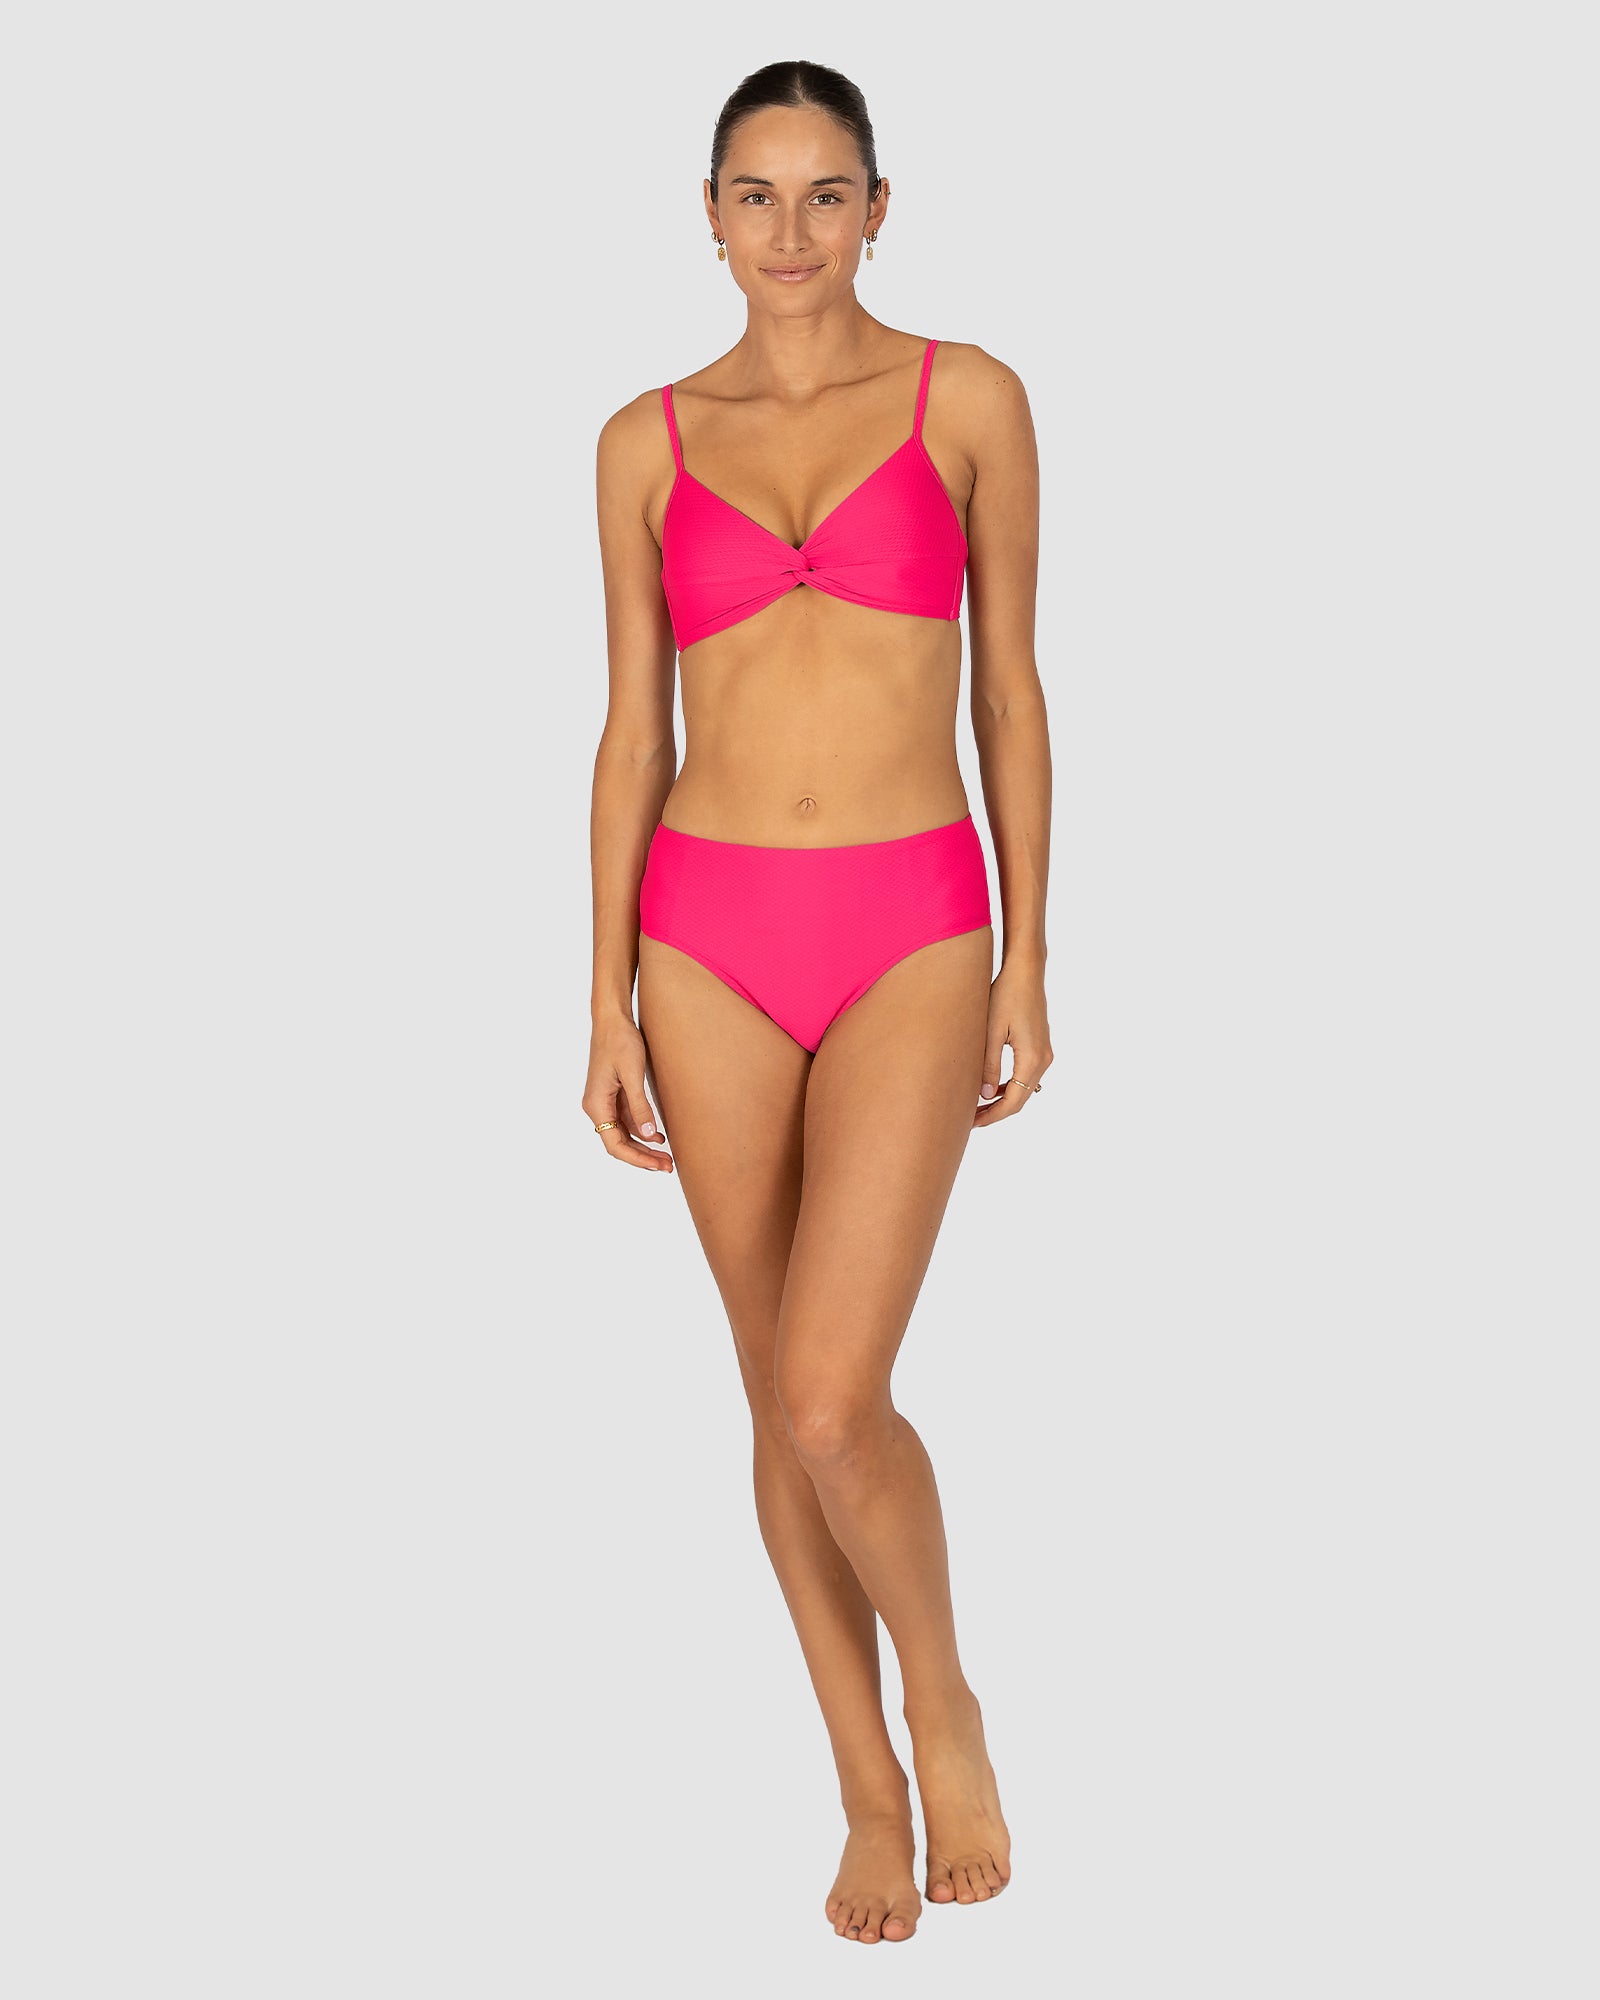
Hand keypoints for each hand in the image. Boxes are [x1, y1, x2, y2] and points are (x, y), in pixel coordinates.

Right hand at [582, 1017, 674, 1171]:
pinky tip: (659, 1137)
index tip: (658, 1166)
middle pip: (618, 1143)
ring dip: (643, 1146)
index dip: (637, 1159)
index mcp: (596, 1105)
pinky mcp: (613, 1094)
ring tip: (666, 1156)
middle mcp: (596, 1107)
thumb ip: (640, 1107)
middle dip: (642, 1157)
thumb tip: (649, 1136)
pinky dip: (641, 1130)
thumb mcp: (633, 1074)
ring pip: (623, 1134)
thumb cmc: (620, 1041)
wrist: (612, 1018)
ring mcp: (604, 1101)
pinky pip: (626, 1120)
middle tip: (668, 1166)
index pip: (614, 1144)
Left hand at [974, 963, 1052, 1127]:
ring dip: (1002, 1100)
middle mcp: (1043, 1059)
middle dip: (995, 1111)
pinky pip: (1025, 1075)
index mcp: (1032, 1059)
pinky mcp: (1040, 1046)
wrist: (1025, 972)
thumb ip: (989, 1065)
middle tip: (969, 1120)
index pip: (1013, 1101)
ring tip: (977, 1107)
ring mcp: (1044, 1053)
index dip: (992, 1115)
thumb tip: (984, 1096)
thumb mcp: (991, 1032)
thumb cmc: (1005, 995)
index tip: (971, 1123)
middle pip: (1020, 1099)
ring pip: (1023, 1089)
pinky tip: (991, 1088)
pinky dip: (1009, 1086)